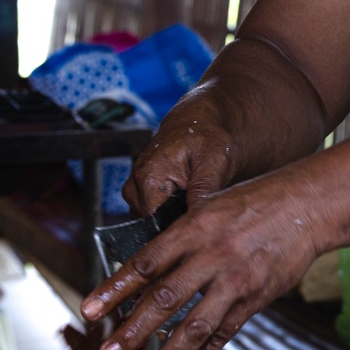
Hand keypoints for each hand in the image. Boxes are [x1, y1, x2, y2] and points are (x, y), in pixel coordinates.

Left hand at [81, 166, 321, 349]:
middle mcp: (212, 256)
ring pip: (195, 327)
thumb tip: (147, 270)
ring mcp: (235, 282)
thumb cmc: (255, 202)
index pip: (145, 263)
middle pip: (165, 300)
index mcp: (194, 229)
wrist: (307, 207)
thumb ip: (181, 238)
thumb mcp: (210, 206)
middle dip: (134, 331)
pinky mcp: (255, 300)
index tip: (89, 310)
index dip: (114, 289)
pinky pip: (224, 334)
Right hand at [123, 93, 237, 216]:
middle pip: (151, 224)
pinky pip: (150, 214)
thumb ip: (204, 187)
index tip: (198, 222)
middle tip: (199, 207)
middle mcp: (135, 184)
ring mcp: (134, 189)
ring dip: (171, 217)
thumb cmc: (207, 138)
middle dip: (176, 221)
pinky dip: (167, 212)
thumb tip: (197, 216)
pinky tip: (185, 200)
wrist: (197, 123)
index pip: (155, 222)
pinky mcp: (138, 192)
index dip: (178, 226)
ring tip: (193, 200)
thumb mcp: (215, 160)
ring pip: (151, 221)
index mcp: (149, 176)